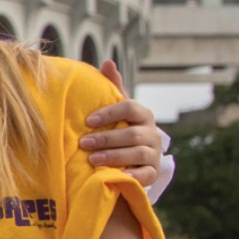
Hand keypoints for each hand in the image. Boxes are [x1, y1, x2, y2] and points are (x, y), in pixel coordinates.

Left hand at [79, 59, 167, 189]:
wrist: (133, 160)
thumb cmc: (120, 129)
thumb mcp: (117, 110)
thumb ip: (112, 88)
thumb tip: (107, 62)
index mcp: (143, 115)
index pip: (130, 108)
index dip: (110, 113)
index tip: (88, 120)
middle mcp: (152, 133)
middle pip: (131, 134)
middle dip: (106, 138)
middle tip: (83, 142)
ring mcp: (154, 154)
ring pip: (137, 154)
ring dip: (113, 156)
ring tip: (92, 159)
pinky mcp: (152, 173)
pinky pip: (145, 175)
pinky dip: (131, 176)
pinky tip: (115, 176)